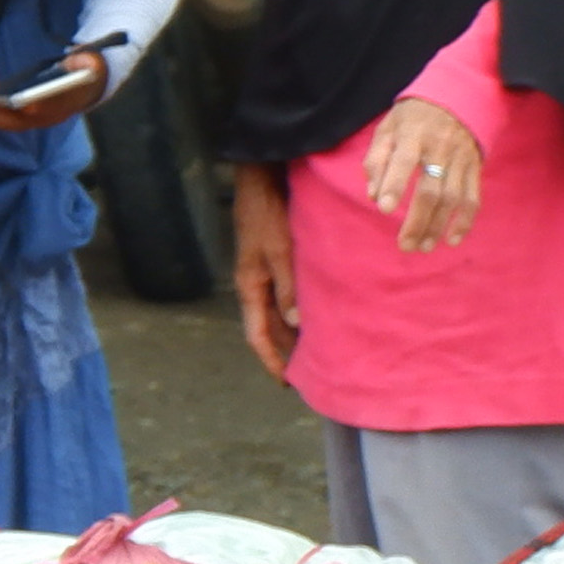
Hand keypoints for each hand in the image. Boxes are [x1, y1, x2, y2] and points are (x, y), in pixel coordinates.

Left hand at [0, 48, 107, 133]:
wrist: (90, 86)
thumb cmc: (88, 71)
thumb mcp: (94, 62)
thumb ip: (88, 61)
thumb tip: (78, 59)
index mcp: (60, 106)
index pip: (35, 110)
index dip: (15, 103)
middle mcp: (45, 118)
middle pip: (13, 120)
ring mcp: (33, 120)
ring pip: (4, 122)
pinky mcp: (24, 117)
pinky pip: (2, 118)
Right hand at [232, 161, 298, 379]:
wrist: (261, 179)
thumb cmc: (267, 213)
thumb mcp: (279, 251)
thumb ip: (287, 286)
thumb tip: (295, 323)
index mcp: (249, 286)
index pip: (256, 335)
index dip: (270, 360)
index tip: (285, 383)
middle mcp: (254, 284)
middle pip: (267, 327)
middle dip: (284, 350)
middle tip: (308, 372)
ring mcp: (263, 272)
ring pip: (277, 312)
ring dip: (292, 331)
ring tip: (315, 348)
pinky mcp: (274, 259)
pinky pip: (284, 295)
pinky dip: (297, 309)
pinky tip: (314, 312)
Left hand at [362, 97, 482, 251]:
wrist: (459, 95)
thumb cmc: (413, 117)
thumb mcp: (388, 127)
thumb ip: (376, 159)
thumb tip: (373, 194)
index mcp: (414, 135)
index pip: (403, 160)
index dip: (394, 184)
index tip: (384, 209)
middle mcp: (439, 148)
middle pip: (430, 189)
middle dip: (417, 220)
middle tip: (405, 245)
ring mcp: (460, 159)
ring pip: (452, 198)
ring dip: (438, 226)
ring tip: (423, 246)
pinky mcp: (474, 167)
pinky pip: (473, 198)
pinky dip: (465, 221)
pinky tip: (452, 239)